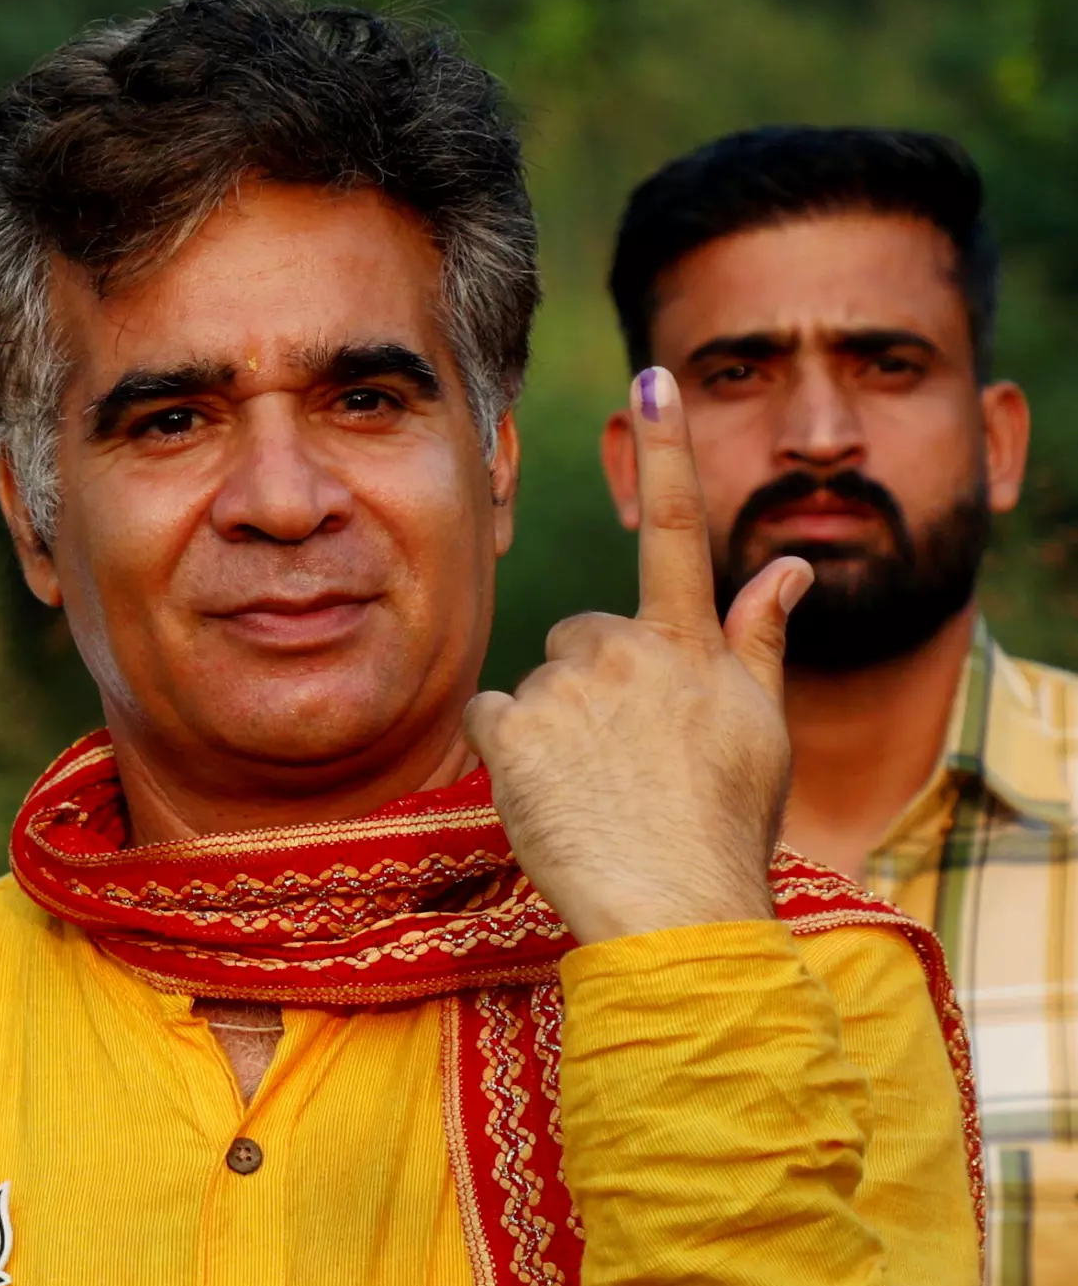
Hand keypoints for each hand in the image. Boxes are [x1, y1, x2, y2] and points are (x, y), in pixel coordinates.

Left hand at [465, 367, 812, 945]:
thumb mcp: (762, 729)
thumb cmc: (726, 826)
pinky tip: (546, 796)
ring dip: (553, 728)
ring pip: (540, 685)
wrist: (676, 910)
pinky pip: (492, 717)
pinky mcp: (512, 731)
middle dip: (592, 682)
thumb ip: (760, 638)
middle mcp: (628, 649)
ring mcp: (569, 688)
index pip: (677, 531)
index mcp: (690, 646)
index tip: (652, 375)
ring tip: (594, 792)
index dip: (667, 450)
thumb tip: (792, 562)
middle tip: (624, 759)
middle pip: (582, 634)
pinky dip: (507, 753)